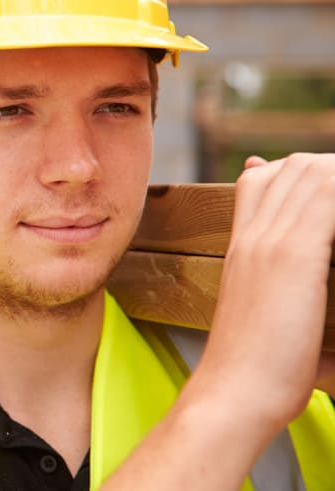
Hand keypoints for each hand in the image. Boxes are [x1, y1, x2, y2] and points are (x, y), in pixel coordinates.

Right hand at [199, 153, 334, 431]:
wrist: (234, 391)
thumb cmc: (253, 374)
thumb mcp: (261, 326)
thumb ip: (284, 308)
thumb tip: (313, 330)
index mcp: (240, 249)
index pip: (260, 180)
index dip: (295, 173)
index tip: (326, 193)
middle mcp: (252, 237)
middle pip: (293, 167)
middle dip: (332, 171)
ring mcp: (270, 242)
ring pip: (314, 171)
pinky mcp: (294, 255)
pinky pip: (330, 198)